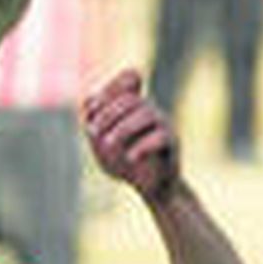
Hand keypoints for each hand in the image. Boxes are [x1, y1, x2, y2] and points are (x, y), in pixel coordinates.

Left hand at [84, 71, 178, 203]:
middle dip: (107, 114)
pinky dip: (142, 146)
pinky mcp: (172, 143)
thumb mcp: (100, 143)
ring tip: (107, 145)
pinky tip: (130, 158)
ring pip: (146, 113)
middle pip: (130, 99)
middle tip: (92, 132)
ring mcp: (163, 124)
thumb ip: (92, 123)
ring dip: (122, 129)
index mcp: (135, 104)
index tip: (91, 109)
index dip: (110, 87)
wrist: (151, 186)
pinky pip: (160, 136)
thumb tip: (90, 104)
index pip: (130, 77)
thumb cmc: (124, 163)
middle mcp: (150, 109)